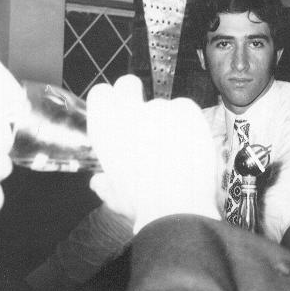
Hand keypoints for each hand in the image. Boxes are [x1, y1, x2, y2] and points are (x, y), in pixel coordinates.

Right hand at [87, 75, 219, 232]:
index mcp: (105, 129)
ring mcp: (159, 109)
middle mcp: (129, 112)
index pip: (101, 93)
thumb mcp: (115, 196)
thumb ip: (106, 183)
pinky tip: (189, 142)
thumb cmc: (144, 205)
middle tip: (145, 118)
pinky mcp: (187, 111)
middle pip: (128, 84)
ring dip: (166, 119)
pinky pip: (185, 107)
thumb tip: (100, 182)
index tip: (118, 111)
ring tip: (175, 149)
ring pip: (162, 104)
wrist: (179, 206)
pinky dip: (188, 120)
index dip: (111, 101)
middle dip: (134, 94)